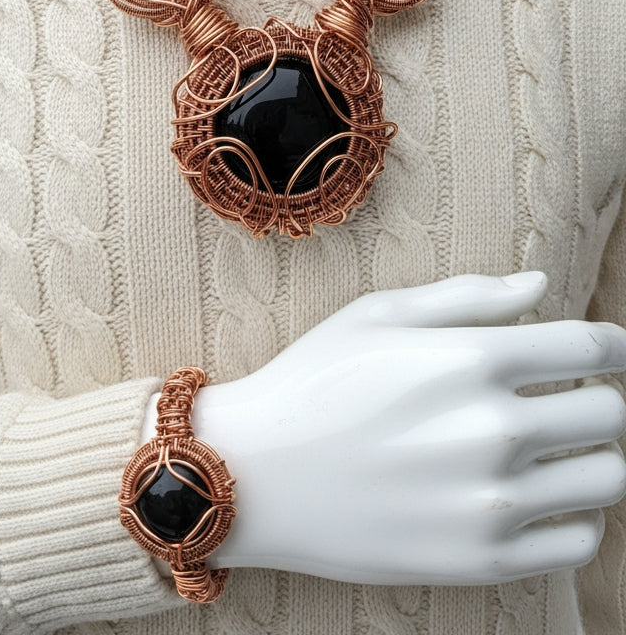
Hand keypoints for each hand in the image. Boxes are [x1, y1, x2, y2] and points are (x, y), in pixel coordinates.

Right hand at [176, 272, 625, 584]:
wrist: (255, 476)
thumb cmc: (315, 381)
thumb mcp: (379, 314)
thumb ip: (469, 296)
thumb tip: (542, 286)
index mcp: (472, 359)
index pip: (591, 346)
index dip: (613, 343)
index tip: (607, 349)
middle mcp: (493, 430)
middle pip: (610, 413)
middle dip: (603, 398)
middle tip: (572, 399)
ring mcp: (491, 502)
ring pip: (607, 478)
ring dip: (594, 457)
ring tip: (558, 451)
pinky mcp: (482, 560)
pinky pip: (579, 541)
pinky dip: (576, 516)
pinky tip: (539, 497)